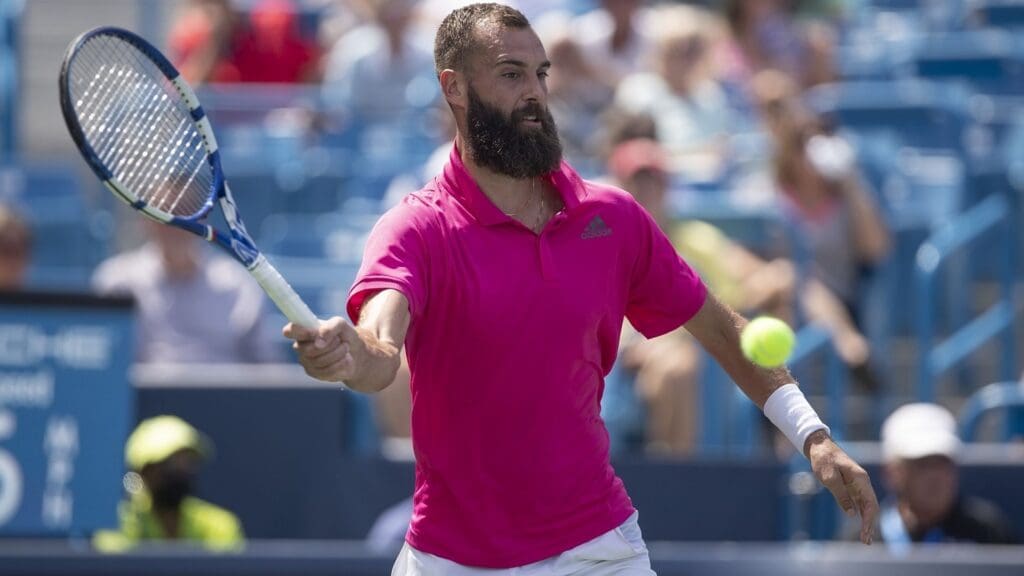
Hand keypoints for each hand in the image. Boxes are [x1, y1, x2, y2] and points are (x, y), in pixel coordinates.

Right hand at [283, 316, 357, 382]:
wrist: (354, 352)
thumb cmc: (343, 335)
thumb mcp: (340, 324)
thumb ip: (329, 327)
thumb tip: (318, 343)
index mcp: (302, 331)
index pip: (289, 331)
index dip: (300, 332)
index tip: (315, 333)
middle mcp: (300, 347)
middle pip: (309, 350)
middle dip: (330, 344)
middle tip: (339, 340)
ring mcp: (306, 362)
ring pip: (319, 361)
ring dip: (338, 353)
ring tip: (345, 347)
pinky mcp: (315, 374)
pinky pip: (327, 371)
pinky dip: (341, 363)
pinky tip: (346, 359)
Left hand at [805, 430, 878, 544]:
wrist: (819, 446)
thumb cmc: (823, 460)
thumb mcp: (829, 478)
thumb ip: (841, 495)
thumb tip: (852, 514)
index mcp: (861, 479)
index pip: (870, 504)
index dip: (869, 521)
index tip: (865, 534)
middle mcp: (863, 482)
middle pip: (871, 507)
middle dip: (870, 524)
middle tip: (866, 541)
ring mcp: (858, 484)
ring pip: (867, 506)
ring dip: (867, 521)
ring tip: (865, 537)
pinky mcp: (851, 485)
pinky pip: (859, 502)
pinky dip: (861, 514)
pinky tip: (861, 524)